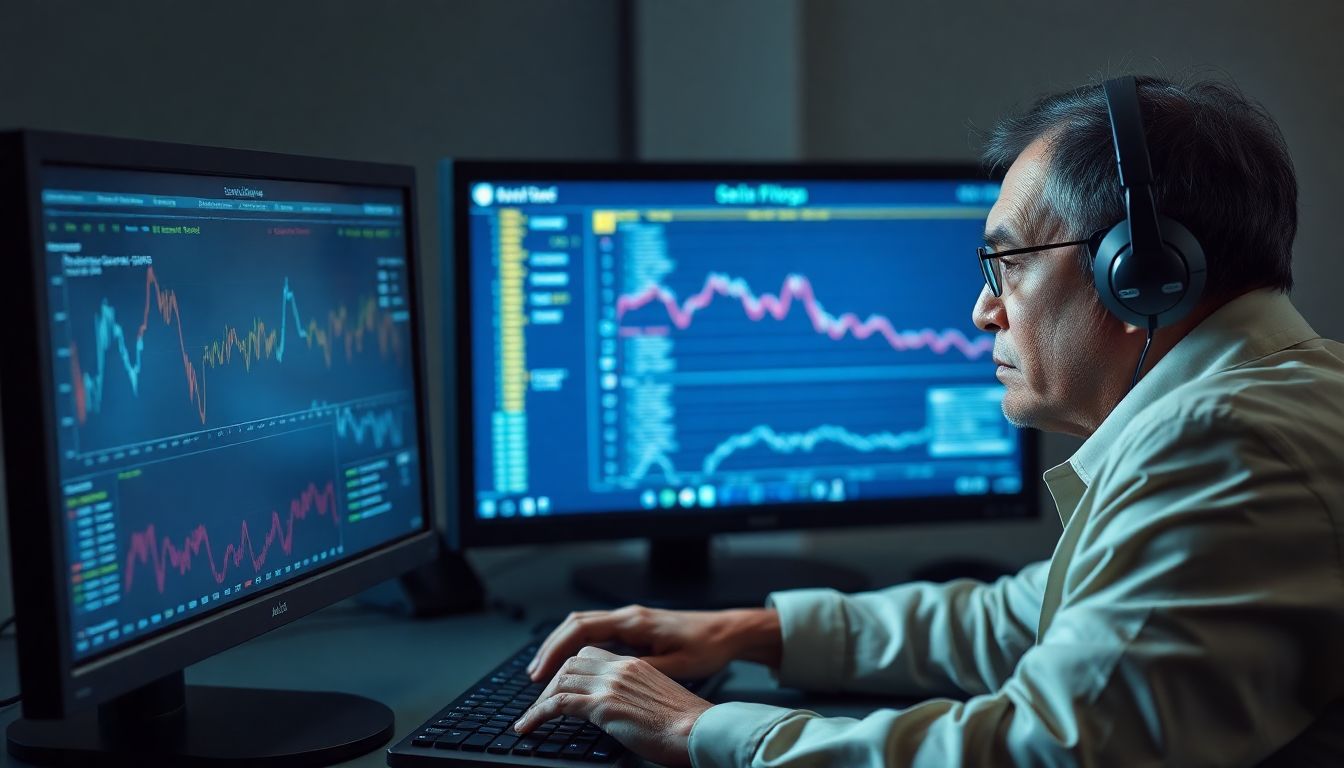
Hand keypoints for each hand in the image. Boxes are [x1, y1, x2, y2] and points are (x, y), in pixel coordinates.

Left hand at [514, 646, 712, 766]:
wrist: (702, 729)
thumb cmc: (689, 723)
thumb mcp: (661, 698)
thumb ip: (638, 694)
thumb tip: (624, 710)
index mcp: (635, 664)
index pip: (591, 654)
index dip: (569, 668)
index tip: (557, 685)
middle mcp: (621, 667)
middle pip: (571, 662)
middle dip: (550, 681)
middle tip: (538, 703)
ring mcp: (611, 683)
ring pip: (560, 679)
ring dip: (539, 700)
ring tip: (529, 718)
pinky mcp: (604, 704)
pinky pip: (558, 704)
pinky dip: (536, 714)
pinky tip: (528, 726)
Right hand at [527, 604, 780, 682]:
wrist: (727, 631)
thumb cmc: (707, 646)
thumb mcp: (676, 664)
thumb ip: (641, 669)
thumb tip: (610, 678)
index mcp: (634, 622)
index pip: (581, 629)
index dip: (556, 651)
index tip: (541, 673)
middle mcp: (628, 616)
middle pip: (574, 625)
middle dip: (550, 649)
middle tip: (534, 676)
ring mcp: (630, 621)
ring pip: (583, 628)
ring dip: (561, 647)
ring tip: (545, 673)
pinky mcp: (634, 629)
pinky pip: (596, 634)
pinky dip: (577, 648)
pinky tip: (571, 666)